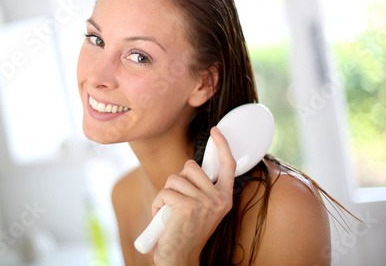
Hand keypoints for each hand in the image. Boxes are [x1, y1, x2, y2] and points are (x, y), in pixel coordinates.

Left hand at [151, 127, 236, 264]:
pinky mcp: (187, 206)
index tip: (215, 131)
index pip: (228, 166)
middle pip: (191, 167)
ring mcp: (205, 202)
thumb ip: (200, 188)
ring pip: (175, 178)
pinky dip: (157, 203)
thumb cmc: (185, 232)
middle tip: (177, 202)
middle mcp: (219, 199)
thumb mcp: (200, 208)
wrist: (179, 258)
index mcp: (224, 198)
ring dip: (166, 194)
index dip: (222, 146)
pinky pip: (164, 191)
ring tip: (169, 213)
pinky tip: (162, 218)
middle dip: (178, 181)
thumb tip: (191, 168)